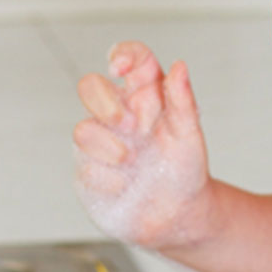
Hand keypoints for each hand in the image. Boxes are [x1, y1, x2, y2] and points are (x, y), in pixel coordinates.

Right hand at [72, 42, 213, 250]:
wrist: (178, 216)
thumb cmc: (184, 171)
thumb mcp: (189, 135)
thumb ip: (183, 101)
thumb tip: (180, 66)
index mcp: (144, 97)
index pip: (131, 61)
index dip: (122, 55)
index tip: (120, 67)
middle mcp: (117, 116)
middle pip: (90, 86)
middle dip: (103, 102)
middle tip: (129, 125)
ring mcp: (99, 144)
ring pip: (83, 130)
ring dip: (110, 148)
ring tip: (132, 162)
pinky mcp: (88, 173)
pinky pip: (87, 169)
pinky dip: (112, 180)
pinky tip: (127, 187)